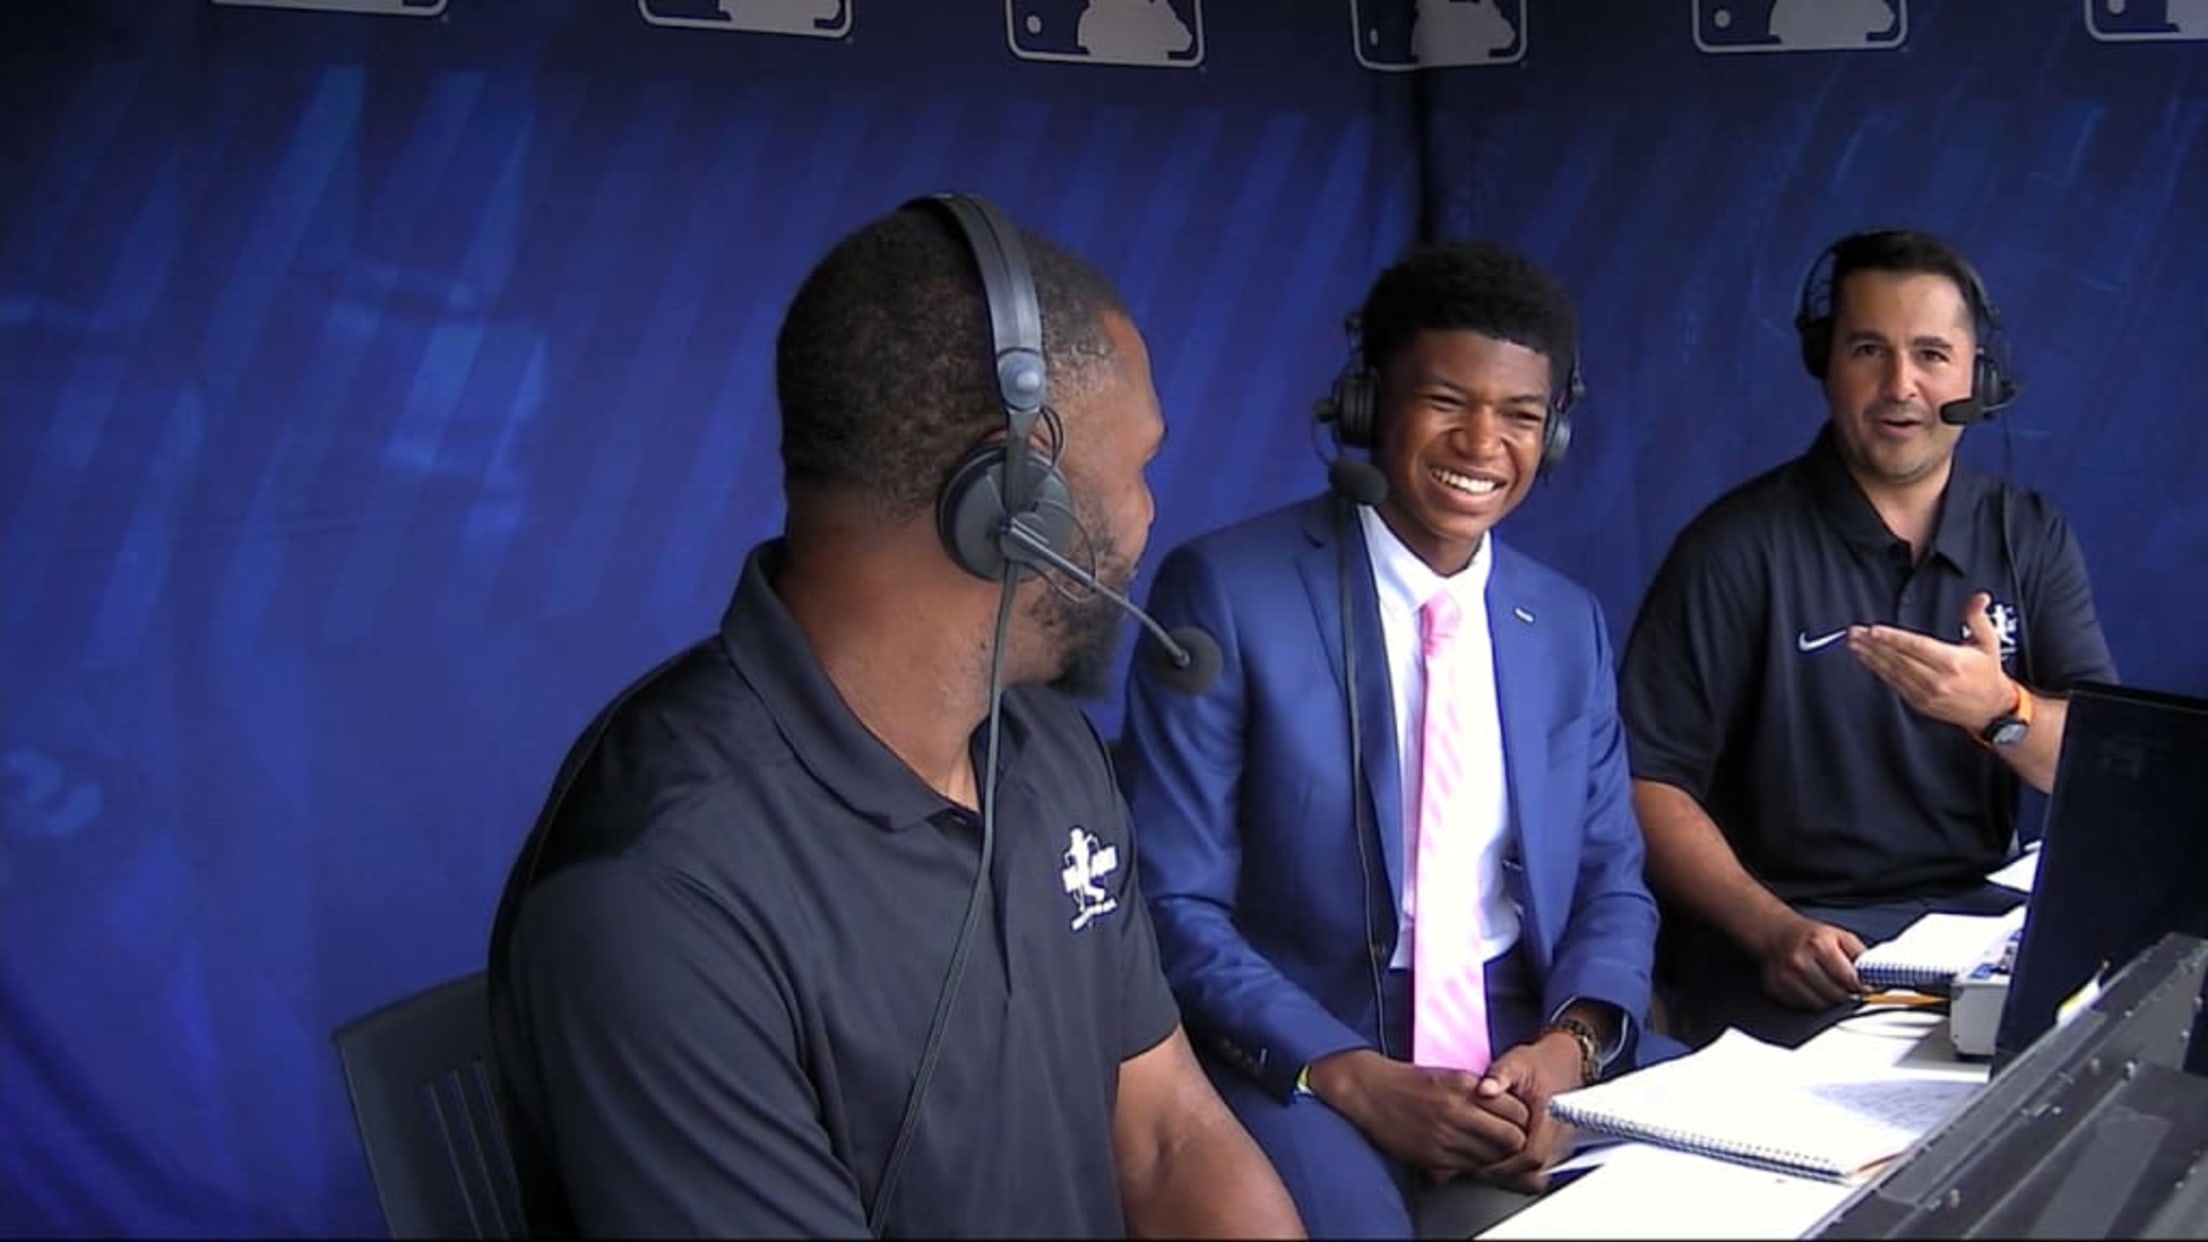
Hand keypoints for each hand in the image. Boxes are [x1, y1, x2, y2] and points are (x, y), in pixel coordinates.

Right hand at [1305, 1049, 1528, 1173]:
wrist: (1370, 1091)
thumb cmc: (1408, 1082)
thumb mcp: (1449, 1075)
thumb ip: (1479, 1091)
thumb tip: (1509, 1108)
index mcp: (1464, 1086)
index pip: (1516, 1110)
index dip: (1522, 1118)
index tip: (1518, 1120)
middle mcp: (1458, 1111)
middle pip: (1511, 1138)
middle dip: (1515, 1140)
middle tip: (1509, 1138)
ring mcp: (1445, 1136)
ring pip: (1493, 1158)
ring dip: (1496, 1156)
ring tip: (1490, 1149)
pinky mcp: (1434, 1156)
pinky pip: (1470, 1168)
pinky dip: (1476, 1165)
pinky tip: (1470, 1155)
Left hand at [1462, 1034, 1583, 1192]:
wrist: (1562, 1060)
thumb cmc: (1539, 1063)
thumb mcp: (1516, 1062)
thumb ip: (1499, 1075)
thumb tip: (1484, 1089)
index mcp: (1551, 1115)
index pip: (1533, 1155)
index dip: (1507, 1166)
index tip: (1483, 1166)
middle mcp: (1561, 1133)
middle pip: (1536, 1171)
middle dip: (1507, 1175)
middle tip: (1478, 1171)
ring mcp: (1562, 1141)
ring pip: (1539, 1173)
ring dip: (1513, 1174)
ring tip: (1485, 1169)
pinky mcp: (1557, 1145)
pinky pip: (1540, 1167)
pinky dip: (1520, 1170)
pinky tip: (1499, 1163)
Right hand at [1750, 911, 1865, 1008]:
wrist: (1776, 934)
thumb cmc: (1811, 936)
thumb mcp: (1840, 936)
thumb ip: (1861, 954)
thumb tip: (1878, 974)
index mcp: (1819, 945)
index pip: (1849, 979)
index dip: (1862, 987)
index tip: (1866, 988)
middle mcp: (1800, 961)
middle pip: (1836, 995)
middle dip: (1846, 993)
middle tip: (1847, 986)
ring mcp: (1786, 977)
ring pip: (1821, 1004)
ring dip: (1829, 999)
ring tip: (1828, 985)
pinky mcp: (1777, 988)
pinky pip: (1804, 1006)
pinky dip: (1812, 1000)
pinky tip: (1812, 987)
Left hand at [1846, 591, 2016, 729]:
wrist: (1990, 709)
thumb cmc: (1987, 672)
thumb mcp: (1989, 642)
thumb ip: (1978, 618)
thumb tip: (1980, 596)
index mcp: (1952, 662)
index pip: (1916, 647)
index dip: (1893, 638)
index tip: (1873, 629)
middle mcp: (1937, 680)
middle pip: (1899, 659)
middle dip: (1873, 645)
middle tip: (1854, 632)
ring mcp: (1926, 694)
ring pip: (1892, 672)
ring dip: (1870, 657)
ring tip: (1853, 644)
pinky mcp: (1919, 703)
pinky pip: (1894, 684)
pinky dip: (1878, 671)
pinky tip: (1866, 660)